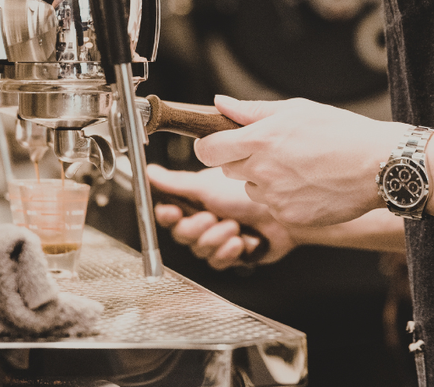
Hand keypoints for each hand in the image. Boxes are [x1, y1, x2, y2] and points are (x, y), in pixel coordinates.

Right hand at [149, 165, 296, 268]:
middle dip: (197, 228)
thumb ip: (176, 183)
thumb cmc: (250, 194)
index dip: (167, 215)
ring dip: (217, 238)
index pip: (168, 212)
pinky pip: (219, 261)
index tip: (172, 212)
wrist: (283, 214)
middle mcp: (204, 219)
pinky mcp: (232, 254)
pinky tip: (242, 241)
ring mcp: (218, 237)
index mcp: (194, 201)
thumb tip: (150, 172)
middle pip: (182, 234)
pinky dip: (230, 251)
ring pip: (200, 250)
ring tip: (234, 226)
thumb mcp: (208, 186)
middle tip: (211, 217)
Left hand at [194, 96, 409, 226]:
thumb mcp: (297, 110)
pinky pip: (273, 207)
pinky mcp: (288, 217)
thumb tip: (220, 104)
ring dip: (264, 180)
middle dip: (241, 160)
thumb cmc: (342, 133)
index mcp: (261, 138)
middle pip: (227, 170)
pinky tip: (309, 186)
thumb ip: (253, 111)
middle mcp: (263, 170)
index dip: (208, 146)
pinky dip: (285, 199)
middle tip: (274, 152)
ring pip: (251, 189)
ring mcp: (275, 197)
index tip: (217, 144)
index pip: (208, 149)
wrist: (379, 166)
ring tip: (299, 168)